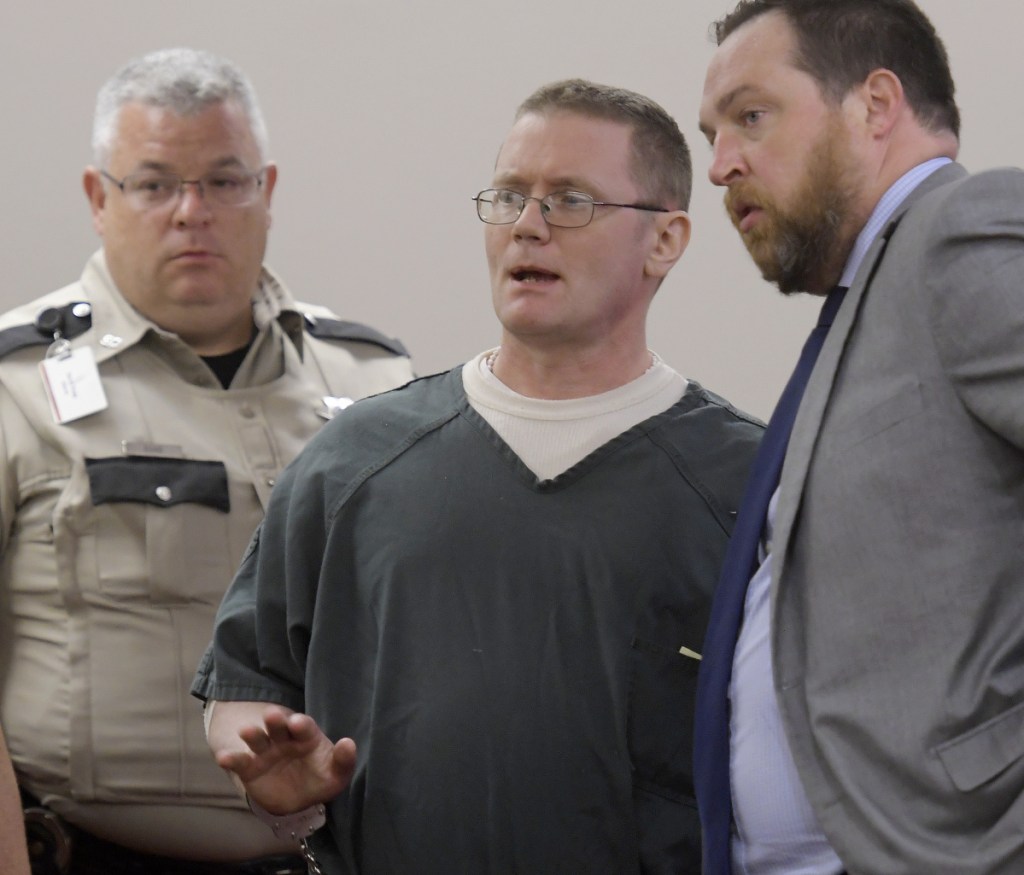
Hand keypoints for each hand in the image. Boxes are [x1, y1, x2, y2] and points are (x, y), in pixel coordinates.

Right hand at [214, 705, 355, 814]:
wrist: (296, 798)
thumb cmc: (319, 778)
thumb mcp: (335, 774)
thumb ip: (343, 761)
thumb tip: (349, 744)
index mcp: (306, 736)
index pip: (303, 726)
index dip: (300, 724)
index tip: (296, 723)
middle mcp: (284, 739)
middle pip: (278, 726)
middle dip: (275, 720)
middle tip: (273, 715)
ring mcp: (266, 752)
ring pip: (258, 739)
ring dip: (252, 734)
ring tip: (246, 731)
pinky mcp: (250, 768)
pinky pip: (239, 762)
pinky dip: (231, 759)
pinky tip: (223, 758)